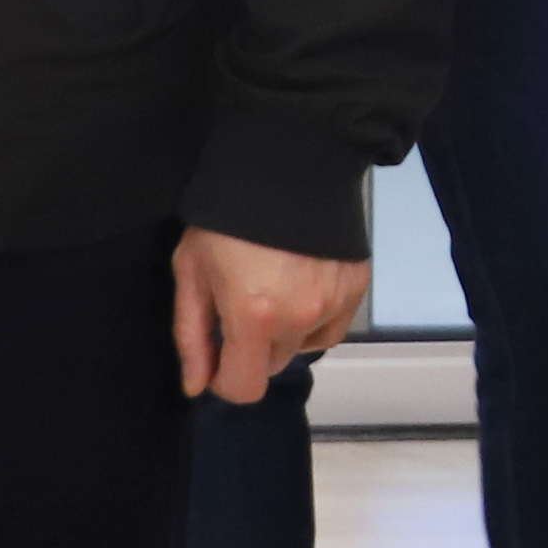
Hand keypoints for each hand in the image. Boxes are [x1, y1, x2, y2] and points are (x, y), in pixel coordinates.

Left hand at [175, 230, 374, 403]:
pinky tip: (299, 284)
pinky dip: (314, 317)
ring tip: (273, 286)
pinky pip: (331, 327)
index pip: (245, 388)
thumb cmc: (229, 215)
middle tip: (242, 303)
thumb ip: (191, 335)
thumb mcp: (191, 270)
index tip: (218, 353)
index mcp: (253, 317)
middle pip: (273, 365)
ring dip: (285, 331)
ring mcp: (334, 303)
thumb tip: (197, 386)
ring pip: (302, 346)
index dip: (225, 379)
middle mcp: (299, 318)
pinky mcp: (356, 287)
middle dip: (253, 346)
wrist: (287, 159)